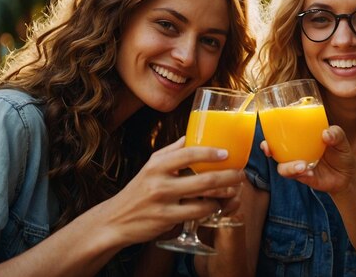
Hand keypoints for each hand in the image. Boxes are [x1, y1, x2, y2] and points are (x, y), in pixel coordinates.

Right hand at [95, 138, 245, 246]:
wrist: (114, 220)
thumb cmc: (137, 191)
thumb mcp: (149, 167)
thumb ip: (170, 151)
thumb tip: (191, 135)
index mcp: (157, 165)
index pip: (188, 153)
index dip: (210, 152)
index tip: (227, 153)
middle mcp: (159, 182)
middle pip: (203, 178)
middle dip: (228, 176)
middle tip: (241, 174)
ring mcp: (163, 202)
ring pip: (203, 198)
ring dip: (224, 194)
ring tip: (234, 190)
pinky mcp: (166, 220)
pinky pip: (196, 213)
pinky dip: (211, 208)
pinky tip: (217, 204)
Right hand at [273, 125, 355, 194]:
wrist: (348, 176)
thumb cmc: (341, 153)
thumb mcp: (341, 140)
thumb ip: (336, 134)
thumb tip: (325, 134)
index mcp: (301, 138)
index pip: (281, 133)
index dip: (269, 132)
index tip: (266, 131)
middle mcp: (295, 151)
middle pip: (274, 150)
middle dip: (268, 149)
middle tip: (269, 151)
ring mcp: (298, 165)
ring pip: (283, 167)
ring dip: (288, 166)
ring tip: (302, 166)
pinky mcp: (303, 178)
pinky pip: (296, 176)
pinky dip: (300, 174)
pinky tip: (309, 172)